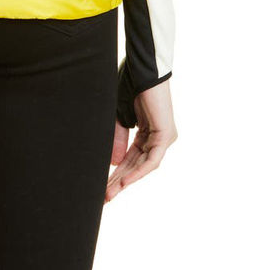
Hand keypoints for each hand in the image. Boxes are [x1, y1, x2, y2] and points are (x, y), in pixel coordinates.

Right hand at [105, 79, 176, 201]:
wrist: (141, 70)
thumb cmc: (130, 86)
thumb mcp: (119, 117)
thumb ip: (118, 139)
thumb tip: (115, 164)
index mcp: (146, 132)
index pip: (130, 159)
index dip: (116, 173)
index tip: (102, 188)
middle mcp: (157, 138)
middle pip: (136, 165)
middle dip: (119, 182)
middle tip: (104, 198)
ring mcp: (164, 137)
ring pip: (143, 166)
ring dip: (126, 181)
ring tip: (110, 194)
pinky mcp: (166, 135)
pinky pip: (151, 160)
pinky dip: (138, 171)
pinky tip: (124, 182)